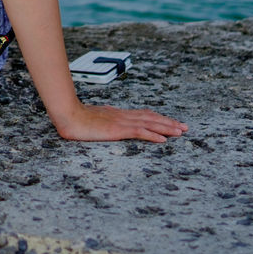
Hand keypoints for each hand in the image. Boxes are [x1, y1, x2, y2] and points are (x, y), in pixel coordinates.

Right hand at [53, 103, 187, 142]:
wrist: (68, 115)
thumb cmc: (76, 119)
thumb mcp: (94, 120)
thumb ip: (103, 121)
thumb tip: (107, 124)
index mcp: (118, 114)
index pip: (143, 114)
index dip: (158, 118)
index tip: (170, 121)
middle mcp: (123, 115)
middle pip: (151, 117)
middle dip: (169, 122)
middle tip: (184, 127)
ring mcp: (121, 122)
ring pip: (150, 123)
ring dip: (166, 127)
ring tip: (180, 131)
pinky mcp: (118, 129)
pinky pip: (140, 132)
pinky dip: (153, 135)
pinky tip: (163, 139)